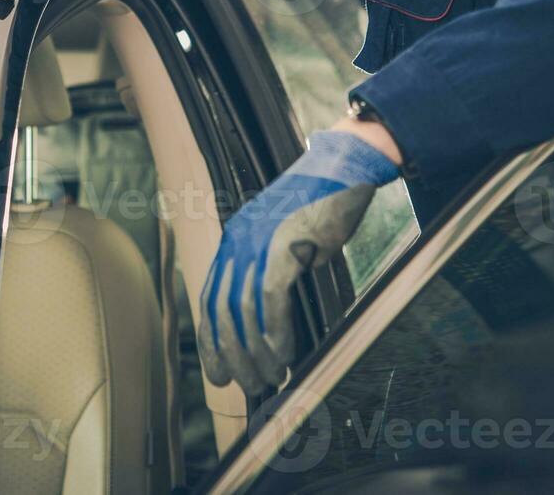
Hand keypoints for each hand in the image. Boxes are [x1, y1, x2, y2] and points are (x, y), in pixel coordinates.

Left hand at [197, 130, 399, 394]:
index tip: (218, 372)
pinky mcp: (284, 245)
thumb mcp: (285, 238)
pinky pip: (272, 297)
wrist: (343, 169)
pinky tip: (283, 353)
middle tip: (246, 384)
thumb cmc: (321, 206)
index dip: (212, 340)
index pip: (210, 298)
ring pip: (244, 309)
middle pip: (222, 310)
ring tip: (270, 376)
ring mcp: (258, 241)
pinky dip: (275, 330)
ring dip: (255, 351)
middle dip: (231, 354)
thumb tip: (271, 317)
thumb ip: (272, 269)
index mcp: (234, 239)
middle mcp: (238, 240)